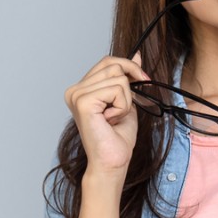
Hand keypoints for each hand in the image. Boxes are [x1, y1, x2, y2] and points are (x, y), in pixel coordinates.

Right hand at [63, 53, 151, 174]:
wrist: (112, 162)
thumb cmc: (117, 138)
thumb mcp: (127, 100)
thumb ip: (128, 77)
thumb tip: (136, 54)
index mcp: (81, 89)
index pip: (108, 61)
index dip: (129, 68)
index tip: (143, 80)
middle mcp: (74, 90)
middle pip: (113, 64)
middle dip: (130, 84)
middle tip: (125, 108)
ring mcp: (77, 95)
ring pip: (118, 77)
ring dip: (126, 100)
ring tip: (114, 118)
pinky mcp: (83, 102)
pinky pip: (117, 90)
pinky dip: (123, 106)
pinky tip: (111, 120)